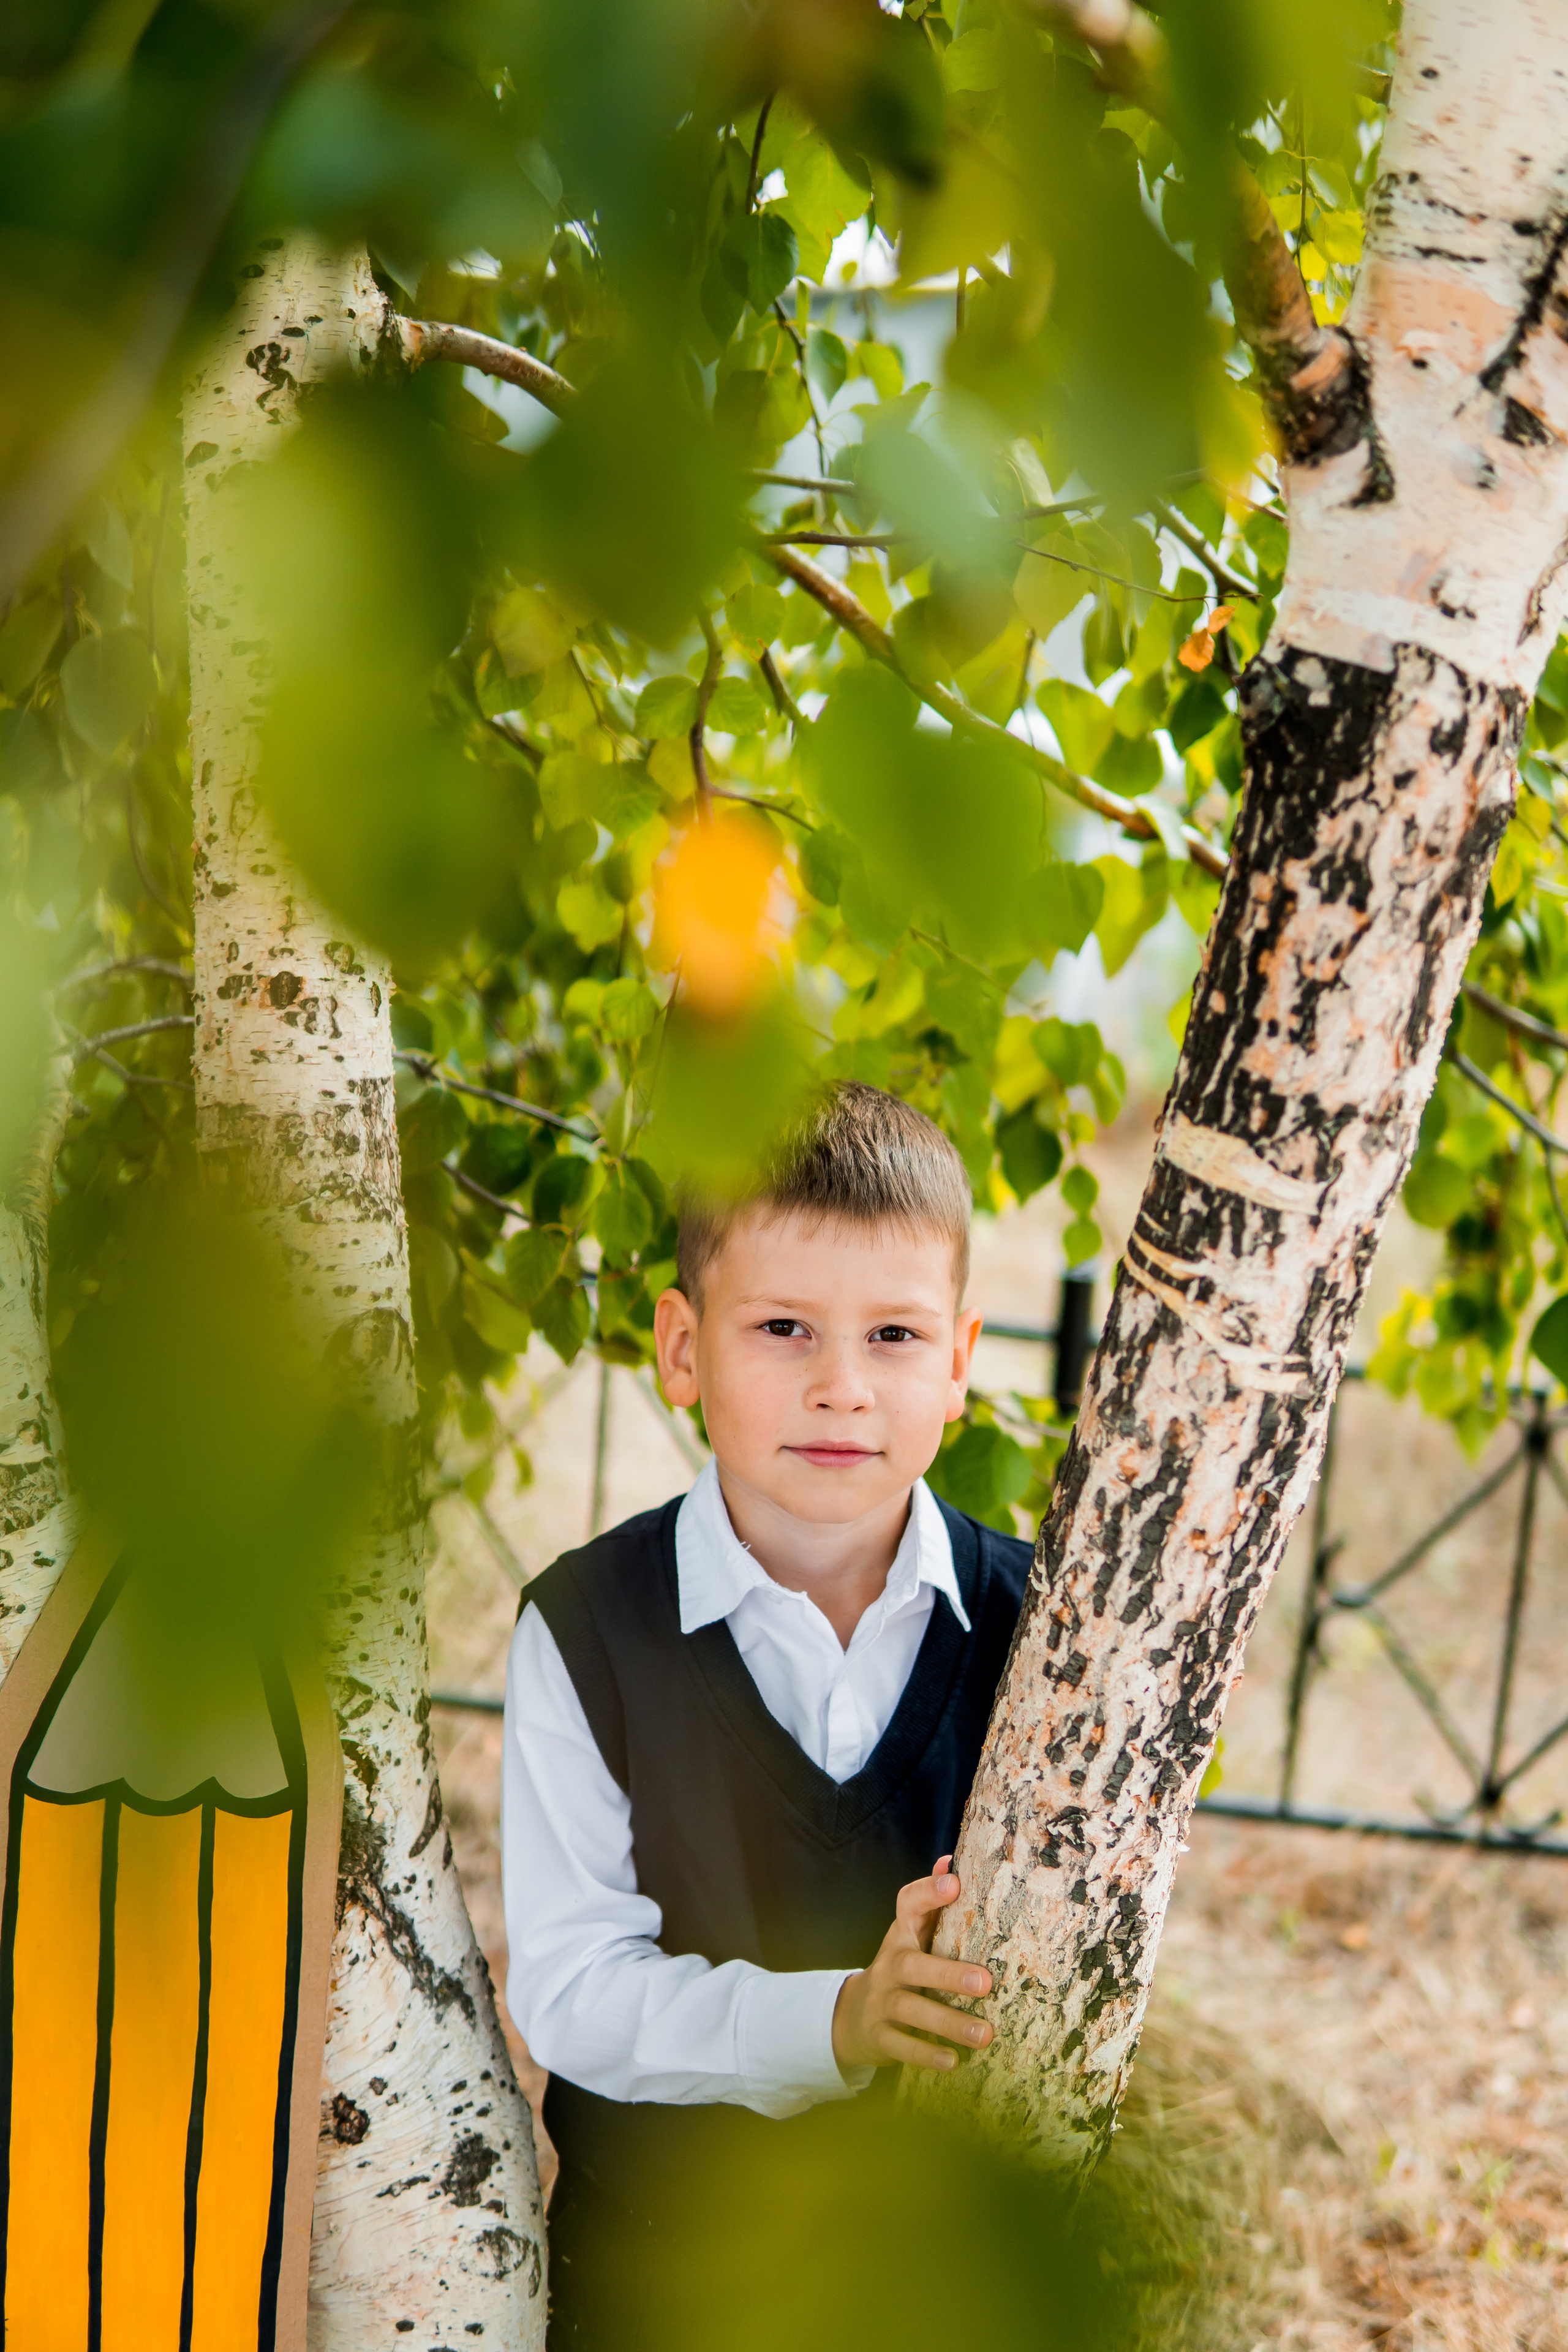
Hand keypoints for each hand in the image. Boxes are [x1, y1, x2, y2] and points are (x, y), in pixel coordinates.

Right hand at [831, 1855, 993, 2073]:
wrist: (854, 2016)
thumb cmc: (902, 1969)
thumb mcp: (913, 1936)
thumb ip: (931, 1905)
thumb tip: (951, 1860)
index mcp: (901, 1935)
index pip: (907, 1904)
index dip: (927, 1892)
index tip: (954, 1883)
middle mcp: (889, 1966)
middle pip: (912, 1966)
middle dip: (948, 1975)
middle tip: (985, 1983)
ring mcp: (881, 2002)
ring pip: (911, 2010)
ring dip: (948, 2024)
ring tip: (985, 2034)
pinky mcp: (878, 2036)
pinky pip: (901, 2046)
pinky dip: (926, 2055)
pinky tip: (953, 2061)